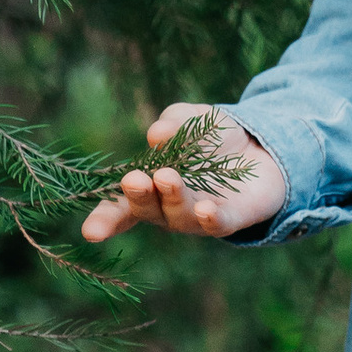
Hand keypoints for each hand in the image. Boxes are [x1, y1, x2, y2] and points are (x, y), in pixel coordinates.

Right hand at [80, 103, 286, 244]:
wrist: (261, 147)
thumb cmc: (211, 137)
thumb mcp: (190, 119)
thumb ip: (174, 123)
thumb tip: (158, 134)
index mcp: (149, 186)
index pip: (120, 207)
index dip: (104, 220)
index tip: (90, 232)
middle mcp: (168, 208)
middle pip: (148, 210)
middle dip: (139, 196)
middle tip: (134, 179)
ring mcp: (197, 217)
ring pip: (180, 216)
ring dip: (172, 198)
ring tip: (167, 177)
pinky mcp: (230, 219)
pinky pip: (219, 224)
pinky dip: (211, 218)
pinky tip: (206, 208)